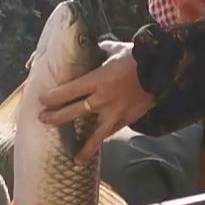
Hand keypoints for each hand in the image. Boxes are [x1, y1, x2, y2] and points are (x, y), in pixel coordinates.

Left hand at [39, 42, 154, 163]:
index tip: (42, 100)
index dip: (53, 97)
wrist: (162, 69)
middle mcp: (103, 99)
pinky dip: (102, 141)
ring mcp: (115, 112)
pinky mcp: (127, 120)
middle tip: (43, 119)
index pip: (68, 91)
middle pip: (73, 112)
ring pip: (95, 135)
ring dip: (84, 147)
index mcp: (97, 80)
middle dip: (56, 117)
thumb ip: (98, 52)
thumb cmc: (135, 57)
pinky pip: (111, 133)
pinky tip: (96, 149)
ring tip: (75, 159)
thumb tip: (86, 45)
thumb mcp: (113, 50)